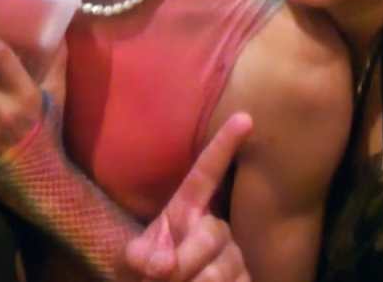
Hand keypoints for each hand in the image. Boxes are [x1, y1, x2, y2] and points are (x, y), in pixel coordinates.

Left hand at [125, 113, 252, 281]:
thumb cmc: (149, 270)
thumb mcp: (137, 257)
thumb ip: (143, 255)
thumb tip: (162, 263)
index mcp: (188, 208)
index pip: (207, 171)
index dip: (224, 144)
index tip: (245, 117)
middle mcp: (216, 226)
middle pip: (212, 232)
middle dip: (187, 257)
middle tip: (163, 274)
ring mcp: (233, 254)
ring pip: (224, 265)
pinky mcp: (245, 279)